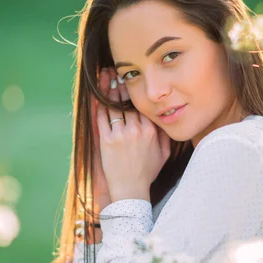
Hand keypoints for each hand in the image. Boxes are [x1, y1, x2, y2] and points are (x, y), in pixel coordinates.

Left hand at [96, 68, 170, 202]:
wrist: (130, 190)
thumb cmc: (147, 173)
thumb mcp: (164, 154)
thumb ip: (165, 135)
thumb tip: (166, 120)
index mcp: (151, 131)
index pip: (143, 106)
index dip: (136, 92)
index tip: (132, 80)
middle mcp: (137, 130)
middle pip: (128, 102)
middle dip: (122, 86)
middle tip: (117, 72)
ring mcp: (120, 135)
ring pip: (114, 107)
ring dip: (109, 90)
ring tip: (106, 77)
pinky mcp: (106, 141)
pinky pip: (101, 118)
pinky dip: (98, 105)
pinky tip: (97, 95)